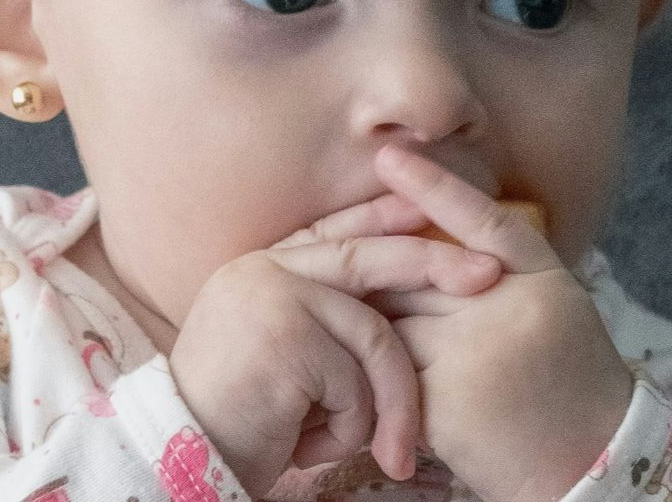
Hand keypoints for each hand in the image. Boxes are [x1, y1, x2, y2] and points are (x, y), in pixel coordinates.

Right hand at [168, 190, 506, 495]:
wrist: (183, 462)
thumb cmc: (238, 424)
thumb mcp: (281, 358)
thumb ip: (321, 320)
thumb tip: (395, 299)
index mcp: (259, 269)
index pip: (335, 231)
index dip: (386, 218)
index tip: (431, 208)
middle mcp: (262, 272)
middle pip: (368, 259)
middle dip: (435, 264)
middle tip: (488, 275)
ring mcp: (272, 297)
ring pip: (375, 337)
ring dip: (386, 403)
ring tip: (380, 450)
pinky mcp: (286, 336)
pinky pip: (357, 382)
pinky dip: (350, 427)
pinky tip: (308, 446)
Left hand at [362, 144, 636, 501]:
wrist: (592, 465)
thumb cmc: (569, 383)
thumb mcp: (553, 308)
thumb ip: (501, 271)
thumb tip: (428, 236)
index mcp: (543, 279)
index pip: (481, 219)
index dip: (433, 185)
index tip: (389, 154)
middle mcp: (510, 309)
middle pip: (417, 270)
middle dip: (374, 269)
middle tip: (328, 255)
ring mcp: (475, 356)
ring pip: (392, 319)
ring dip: (365, 325)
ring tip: (339, 323)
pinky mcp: (442, 404)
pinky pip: (387, 370)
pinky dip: (370, 371)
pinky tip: (358, 376)